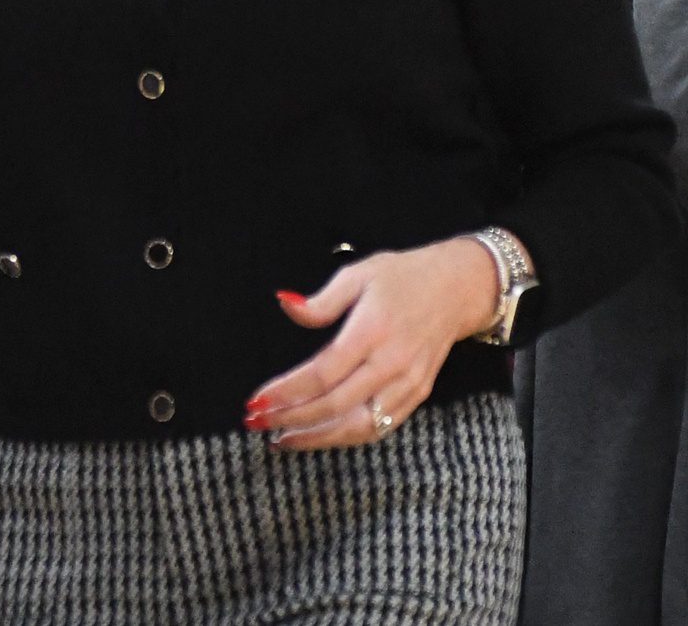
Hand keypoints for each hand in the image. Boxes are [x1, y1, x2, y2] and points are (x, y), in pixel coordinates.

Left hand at [245, 236, 502, 449]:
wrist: (458, 289)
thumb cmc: (402, 278)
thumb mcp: (357, 274)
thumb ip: (320, 300)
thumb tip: (284, 303)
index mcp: (372, 332)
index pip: (322, 374)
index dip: (287, 392)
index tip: (256, 401)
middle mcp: (392, 364)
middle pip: (336, 405)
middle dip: (291, 418)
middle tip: (256, 422)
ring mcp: (408, 384)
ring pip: (359, 426)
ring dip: (317, 438)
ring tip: (281, 440)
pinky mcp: (418, 395)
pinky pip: (380, 427)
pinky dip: (347, 438)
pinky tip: (319, 437)